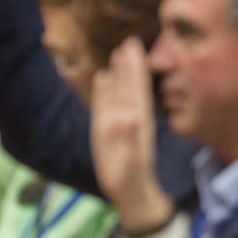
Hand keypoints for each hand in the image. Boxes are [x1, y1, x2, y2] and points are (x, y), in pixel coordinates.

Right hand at [91, 38, 174, 234]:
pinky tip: (102, 78)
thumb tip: (128, 114)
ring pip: (122, 93)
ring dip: (121, 73)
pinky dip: (106, 89)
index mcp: (135, 123)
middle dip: (130, 65)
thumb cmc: (127, 181)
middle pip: (131, 86)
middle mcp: (131, 119)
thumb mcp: (127, 163)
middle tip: (130, 42)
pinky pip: (109, 104)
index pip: (135, 90)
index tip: (133, 48)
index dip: (134, 69)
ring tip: (119, 53)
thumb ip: (127, 139)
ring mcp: (123, 123)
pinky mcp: (113, 130)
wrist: (133, 196)